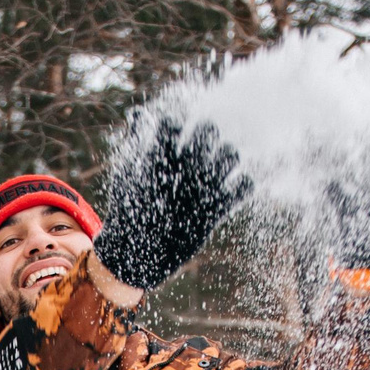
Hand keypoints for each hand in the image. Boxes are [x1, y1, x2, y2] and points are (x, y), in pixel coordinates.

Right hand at [94, 113, 251, 293]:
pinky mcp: (214, 211)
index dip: (174, 125)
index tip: (173, 135)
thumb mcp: (125, 174)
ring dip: (227, 154)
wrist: (137, 255)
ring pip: (230, 155)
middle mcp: (183, 170)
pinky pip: (243, 188)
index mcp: (159, 159)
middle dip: (205, 132)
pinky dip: (244, 184)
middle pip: (208, 131)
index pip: (173, 123)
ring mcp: (201, 191)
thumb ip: (135, 140)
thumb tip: (139, 114)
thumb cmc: (130, 210)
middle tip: (202, 141)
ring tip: (220, 162)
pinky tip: (234, 186)